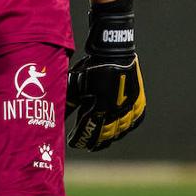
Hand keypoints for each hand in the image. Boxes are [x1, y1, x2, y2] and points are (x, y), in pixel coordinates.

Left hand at [66, 0, 145, 150]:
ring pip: (120, 131)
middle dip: (93, 141)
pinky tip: (119, 131)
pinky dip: (125, 128)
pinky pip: (134, 121)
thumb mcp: (77, 83)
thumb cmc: (92, 67)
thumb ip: (70, 102)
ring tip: (100, 141)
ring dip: (109, 137)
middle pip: (104, 135)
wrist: (114, 51)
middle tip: (86, 144)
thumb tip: (57, 116)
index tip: (72, 142)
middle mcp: (117, 110)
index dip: (80, 139)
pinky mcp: (138, 102)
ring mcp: (130, 107)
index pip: (88, 130)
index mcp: (101, 106)